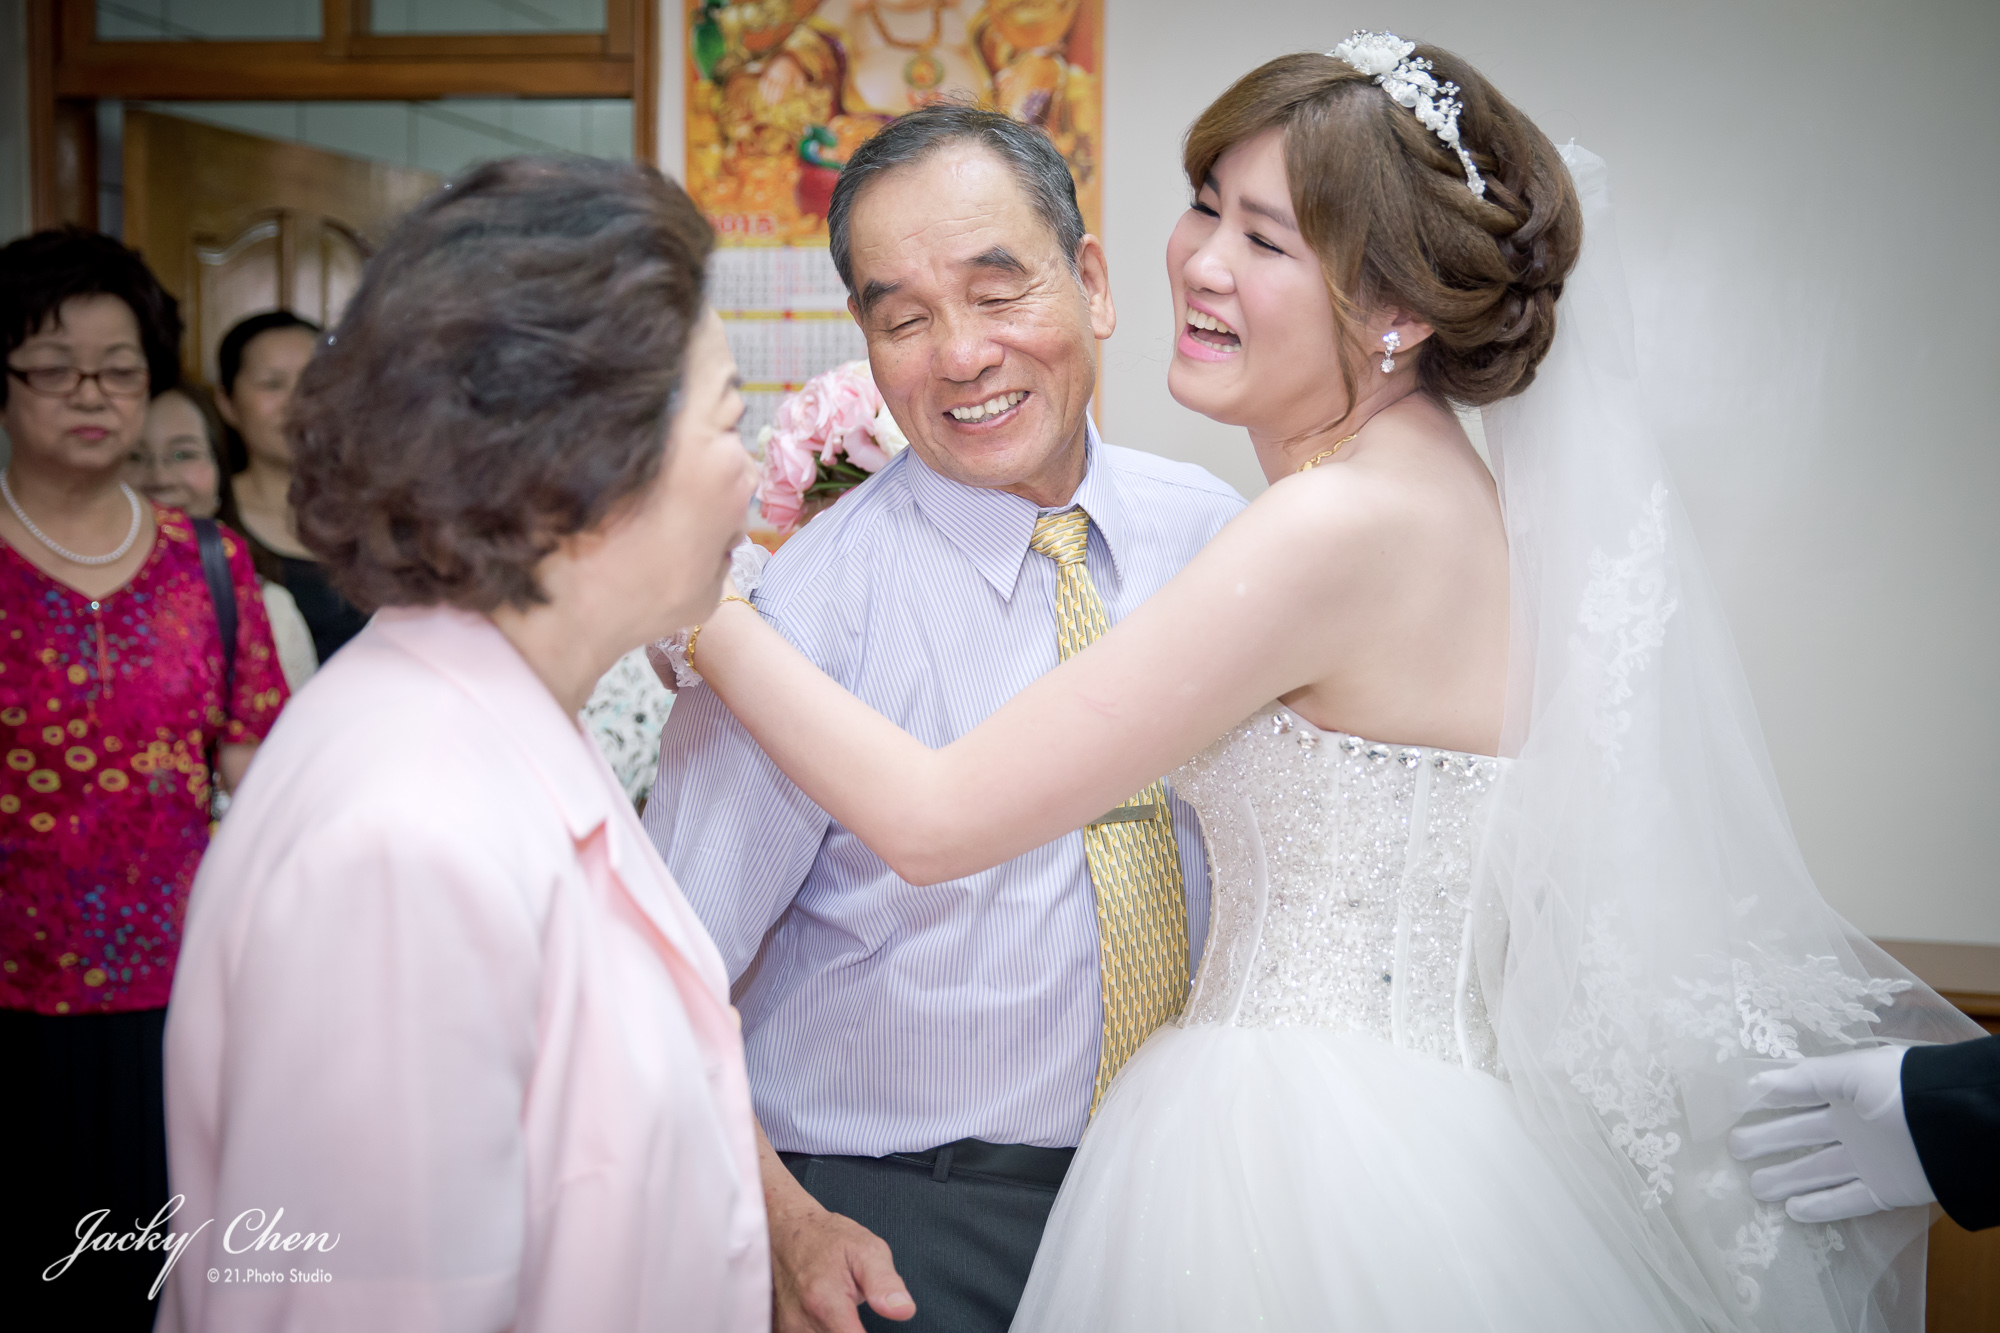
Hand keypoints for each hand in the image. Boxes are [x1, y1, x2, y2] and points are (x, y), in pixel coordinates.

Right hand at [769, 1198, 915, 1332]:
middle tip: (856, 1308)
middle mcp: (801, 1320)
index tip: (872, 1327)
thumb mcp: (866, 1250)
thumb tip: (904, 1310)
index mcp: (825, 1301)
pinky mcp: (782, 1330)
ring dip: (839, 1331)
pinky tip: (830, 1318)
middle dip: (855, 1331)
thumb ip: (885, 1283)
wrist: (786, 1230)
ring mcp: (788, 1328)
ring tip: (843, 1310)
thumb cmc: (829, 1239)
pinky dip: (825, 1331)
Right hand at [1727, 1045, 1933, 1223]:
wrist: (1952, 1125)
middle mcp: (1854, 1126)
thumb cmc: (1901, 1089)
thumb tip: (1756, 1084)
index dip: (1769, 1101)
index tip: (1734, 1108)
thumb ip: (1805, 1080)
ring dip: (1788, 1179)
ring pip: (1818, 1171)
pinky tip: (1793, 1211)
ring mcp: (1868, 1160)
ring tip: (1755, 1187)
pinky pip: (1848, 1200)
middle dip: (1769, 1141)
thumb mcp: (1851, 1073)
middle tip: (1733, 1148)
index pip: (1799, 1096)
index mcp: (1847, 1092)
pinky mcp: (1885, 1190)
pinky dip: (1822, 1206)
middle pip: (1802, 1136)